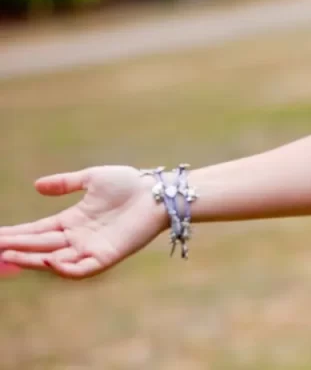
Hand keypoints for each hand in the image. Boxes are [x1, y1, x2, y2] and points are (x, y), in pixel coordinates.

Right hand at [0, 166, 166, 278]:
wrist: (159, 192)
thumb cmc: (129, 184)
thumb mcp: (91, 179)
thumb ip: (65, 183)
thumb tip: (36, 185)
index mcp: (71, 220)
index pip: (36, 230)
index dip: (14, 234)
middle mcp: (77, 238)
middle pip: (39, 245)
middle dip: (15, 247)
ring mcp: (91, 248)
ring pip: (55, 260)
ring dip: (32, 259)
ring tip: (9, 254)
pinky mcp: (108, 256)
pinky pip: (83, 268)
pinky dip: (66, 268)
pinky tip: (50, 261)